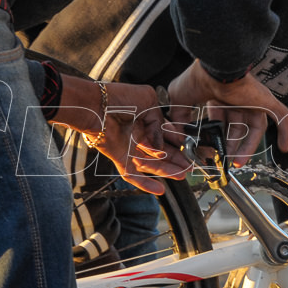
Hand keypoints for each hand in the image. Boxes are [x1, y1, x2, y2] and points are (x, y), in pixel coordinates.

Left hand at [51, 77, 189, 194]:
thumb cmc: (120, 98)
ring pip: (152, 165)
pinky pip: (134, 175)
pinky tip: (160, 190)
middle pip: (161, 153)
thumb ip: (159, 122)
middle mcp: (139, 136)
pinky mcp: (120, 158)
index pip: (166, 135)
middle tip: (190, 166)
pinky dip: (146, 184)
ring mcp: (130, 148)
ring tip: (182, 175)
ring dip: (167, 171)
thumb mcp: (149, 100)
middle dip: (176, 160)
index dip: (178, 143)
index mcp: (146, 121)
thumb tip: (159, 144)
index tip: (190, 149)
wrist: (97, 105)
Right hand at [166, 60, 287, 165]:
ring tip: (238, 163)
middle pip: (238, 128)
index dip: (217, 138)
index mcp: (219, 96)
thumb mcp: (180, 100)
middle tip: (223, 161)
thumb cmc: (197, 79)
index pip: (221, 121)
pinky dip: (285, 132)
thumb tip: (176, 134)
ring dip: (248, 148)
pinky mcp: (266, 101)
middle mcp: (237, 98)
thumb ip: (179, 118)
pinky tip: (284, 146)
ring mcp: (253, 100)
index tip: (210, 151)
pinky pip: (282, 117)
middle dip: (230, 147)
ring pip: (255, 129)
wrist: (215, 69)